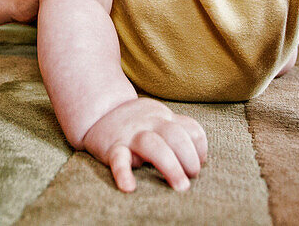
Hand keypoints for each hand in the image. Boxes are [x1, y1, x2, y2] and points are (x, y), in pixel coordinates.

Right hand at [82, 98, 206, 192]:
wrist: (98, 112)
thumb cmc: (137, 123)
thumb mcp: (158, 118)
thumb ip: (178, 131)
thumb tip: (201, 158)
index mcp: (164, 118)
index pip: (190, 128)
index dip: (199, 147)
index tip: (199, 162)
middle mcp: (150, 124)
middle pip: (175, 135)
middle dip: (189, 157)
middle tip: (192, 176)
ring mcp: (131, 135)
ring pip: (152, 145)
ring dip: (170, 166)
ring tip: (181, 186)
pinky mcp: (113, 148)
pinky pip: (119, 159)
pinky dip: (123, 173)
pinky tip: (129, 187)